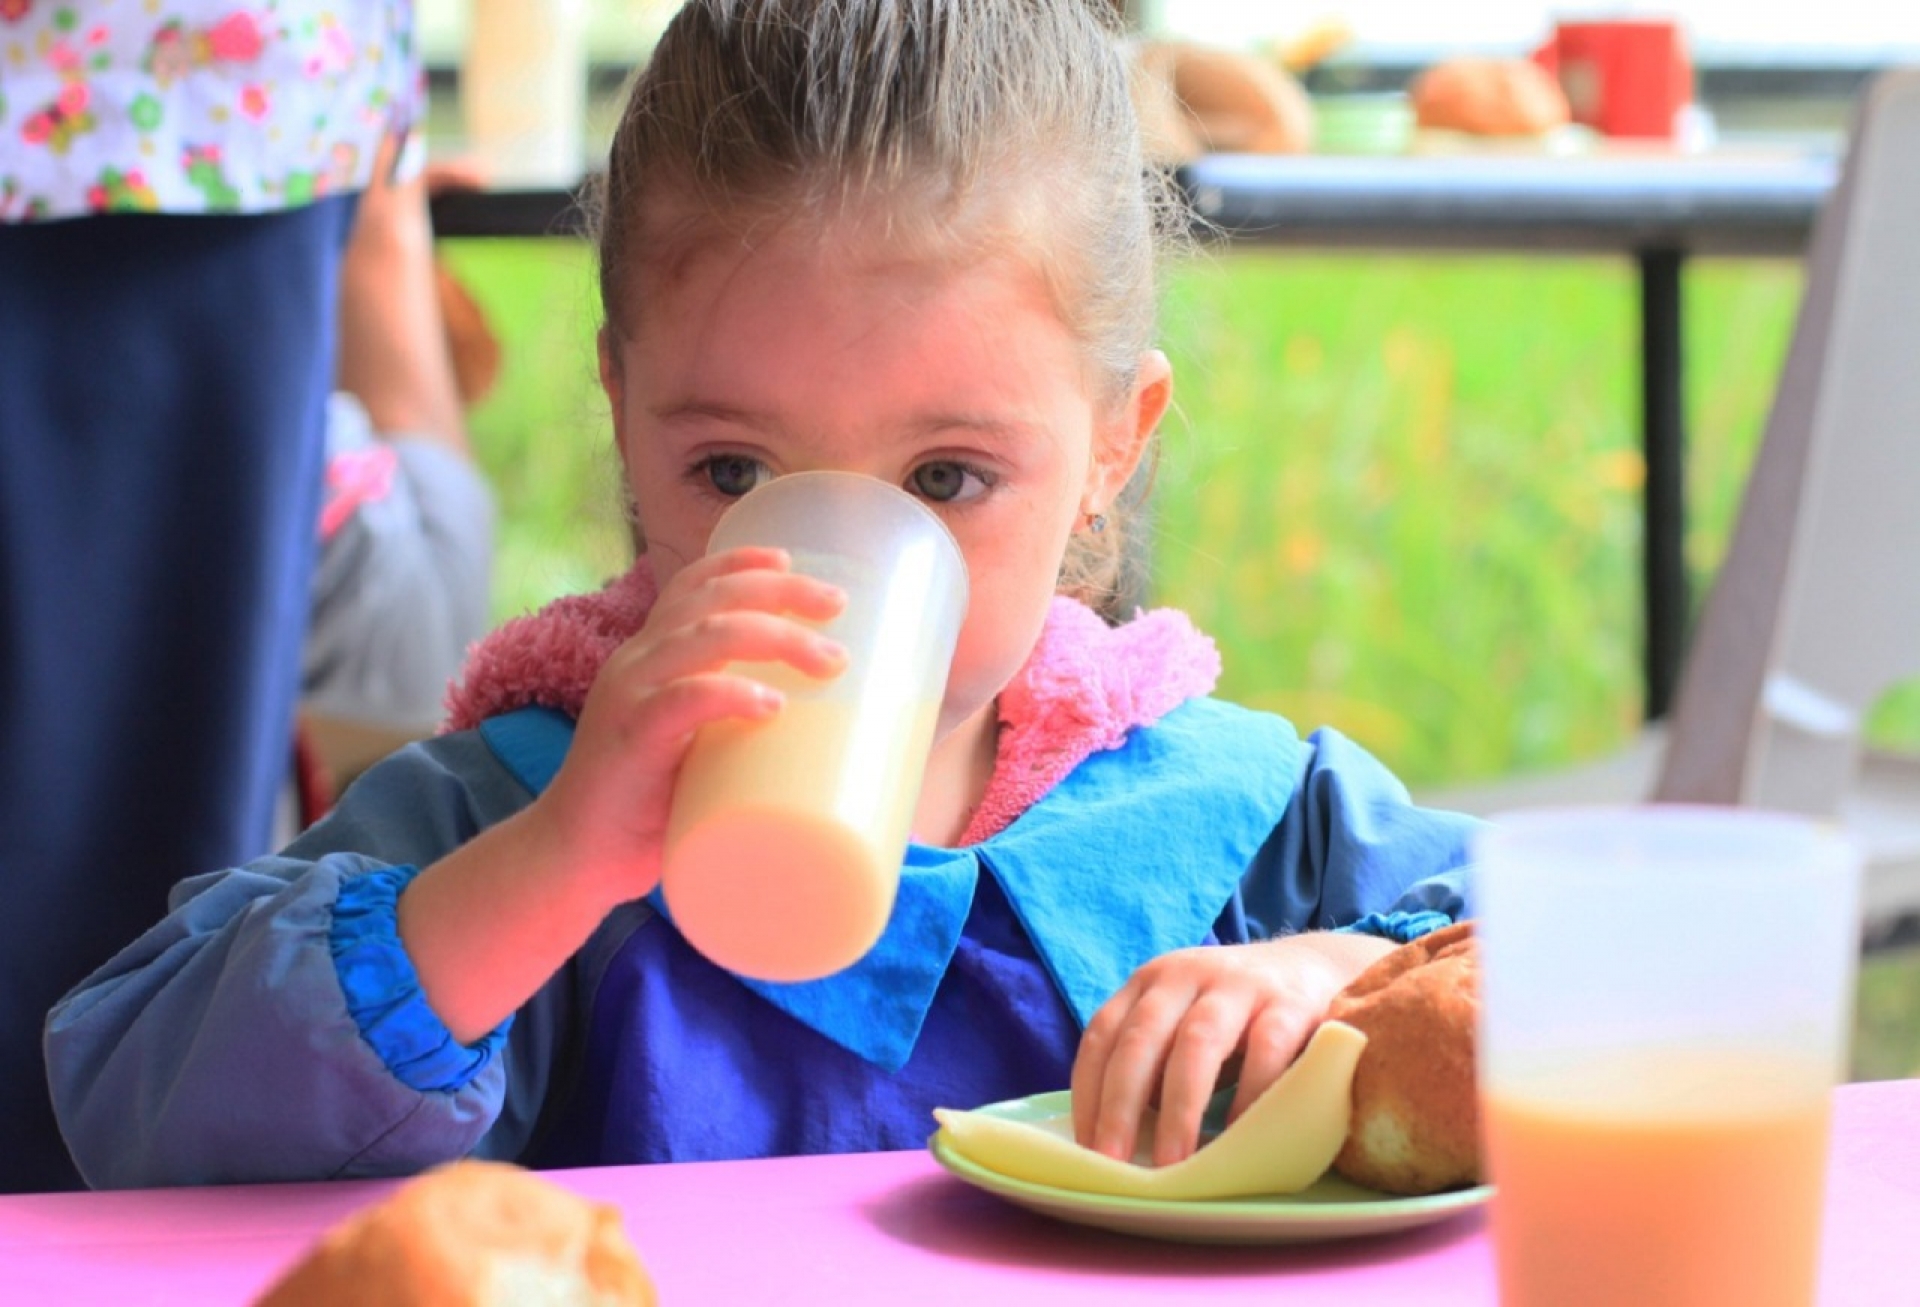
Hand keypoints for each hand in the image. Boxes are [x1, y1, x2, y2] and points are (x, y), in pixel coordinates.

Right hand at [526, 547, 847, 910]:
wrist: (577, 858)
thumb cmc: (649, 806)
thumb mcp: (694, 747)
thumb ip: (734, 727)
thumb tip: (825, 731)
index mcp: (649, 656)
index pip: (691, 586)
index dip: (740, 562)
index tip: (792, 561)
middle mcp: (637, 662)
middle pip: (712, 600)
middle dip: (780, 593)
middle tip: (837, 605)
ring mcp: (631, 696)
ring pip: (706, 638)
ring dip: (776, 638)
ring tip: (828, 660)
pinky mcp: (632, 739)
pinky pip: (683, 700)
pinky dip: (731, 694)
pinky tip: (771, 703)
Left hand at [1070, 932, 1392, 1166]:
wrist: (1315, 967)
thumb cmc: (1235, 1017)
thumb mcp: (1183, 1024)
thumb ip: (1153, 1064)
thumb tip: (1118, 1139)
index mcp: (1150, 982)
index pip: (1103, 1033)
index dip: (1089, 1091)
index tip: (1086, 1147)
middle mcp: (1186, 974)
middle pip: (1141, 1038)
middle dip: (1120, 1104)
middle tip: (1114, 1161)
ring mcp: (1239, 984)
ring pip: (1198, 1041)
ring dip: (1179, 1106)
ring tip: (1172, 1162)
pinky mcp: (1290, 1002)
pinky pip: (1266, 1047)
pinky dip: (1248, 1093)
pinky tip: (1237, 1136)